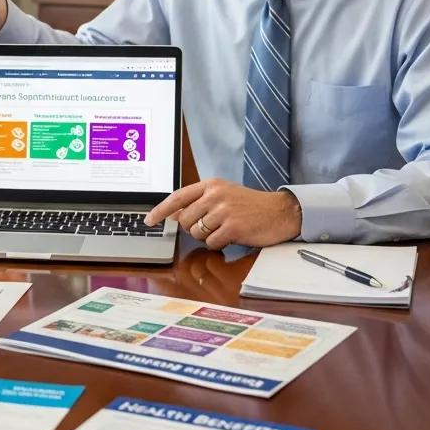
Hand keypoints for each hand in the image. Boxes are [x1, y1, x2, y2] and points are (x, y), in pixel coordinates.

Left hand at [145, 178, 301, 249]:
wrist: (280, 211)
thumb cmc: (250, 205)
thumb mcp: (223, 195)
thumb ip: (198, 202)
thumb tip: (173, 214)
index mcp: (210, 185)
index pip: (177, 197)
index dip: (160, 210)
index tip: (149, 220)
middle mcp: (215, 195)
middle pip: (184, 219)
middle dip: (192, 228)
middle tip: (210, 226)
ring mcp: (224, 210)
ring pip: (196, 232)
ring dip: (206, 237)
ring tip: (223, 229)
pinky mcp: (233, 226)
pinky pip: (211, 243)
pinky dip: (218, 244)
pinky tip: (230, 236)